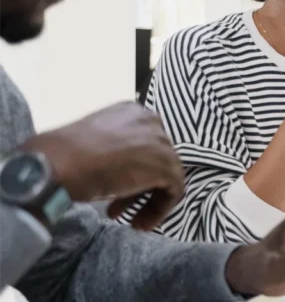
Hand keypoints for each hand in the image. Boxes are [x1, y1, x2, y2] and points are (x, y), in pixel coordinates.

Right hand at [20, 102, 183, 230]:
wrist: (59, 162)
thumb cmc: (65, 155)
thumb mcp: (95, 146)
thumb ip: (115, 150)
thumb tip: (120, 169)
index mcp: (132, 112)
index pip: (144, 144)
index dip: (133, 170)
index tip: (117, 190)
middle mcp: (151, 122)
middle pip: (156, 159)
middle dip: (139, 187)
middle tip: (118, 209)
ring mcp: (161, 143)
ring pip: (166, 174)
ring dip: (149, 200)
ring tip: (132, 221)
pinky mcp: (166, 165)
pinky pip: (174, 189)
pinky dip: (160, 208)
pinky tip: (140, 223)